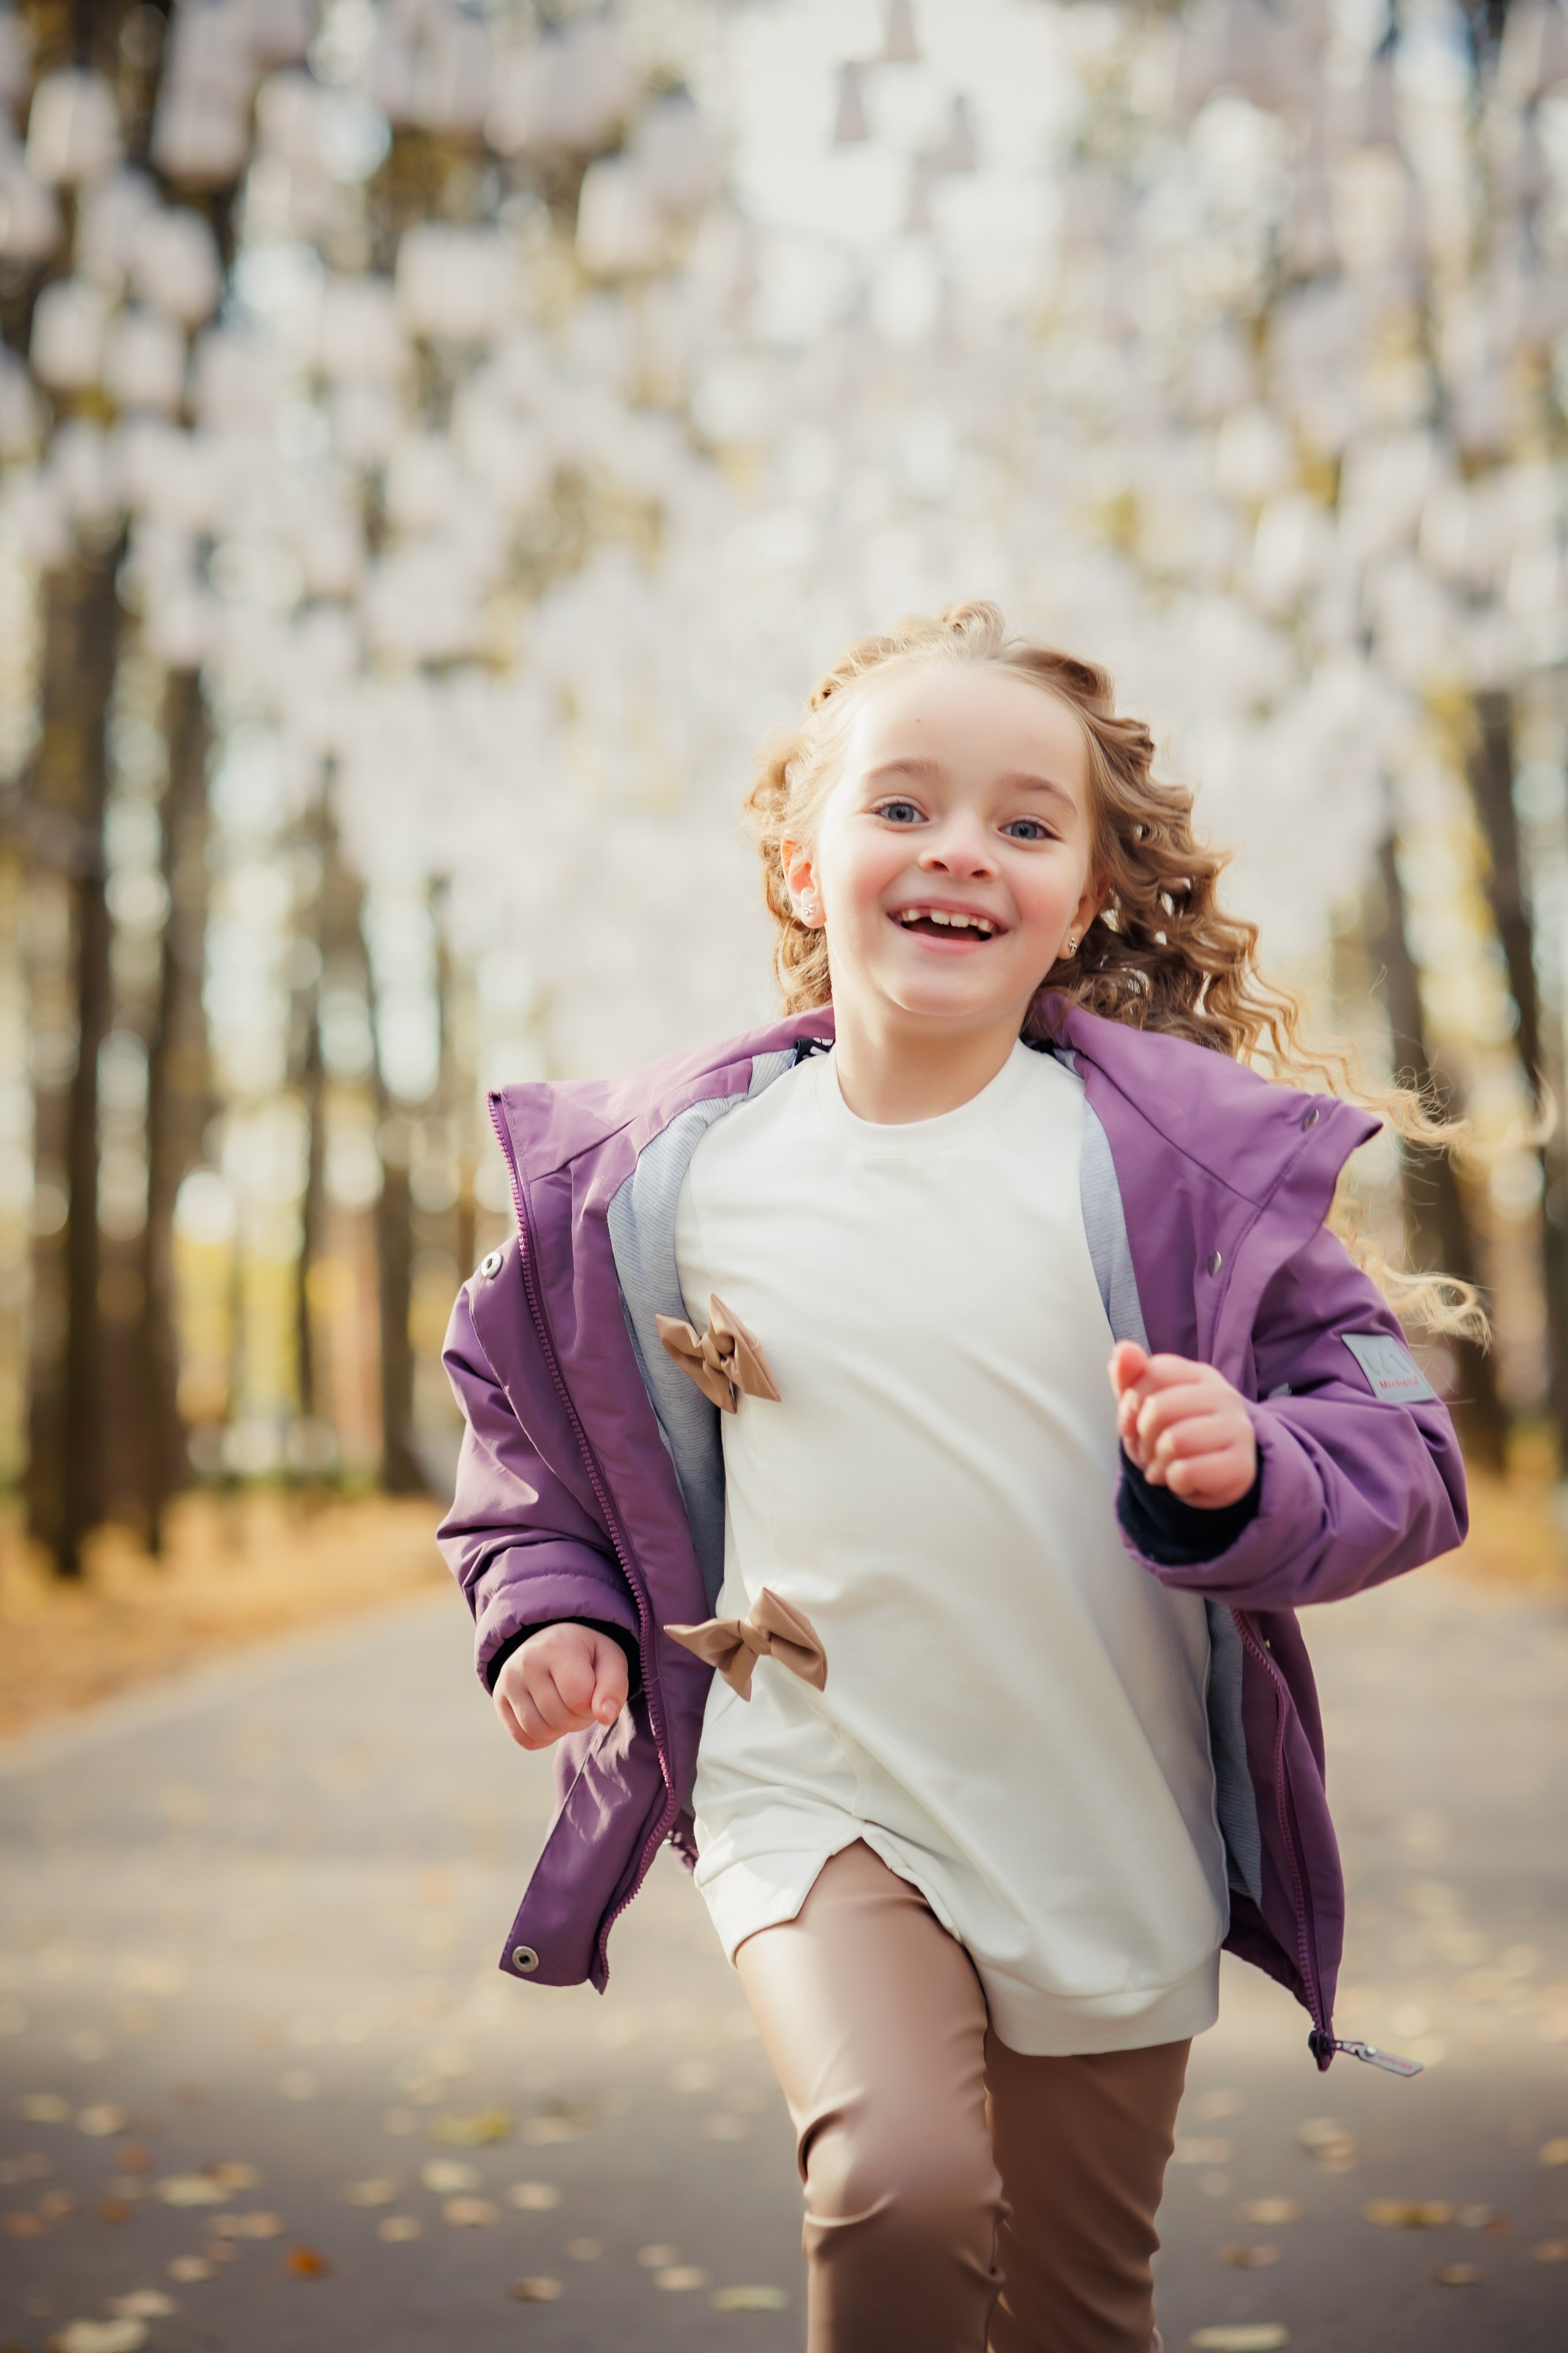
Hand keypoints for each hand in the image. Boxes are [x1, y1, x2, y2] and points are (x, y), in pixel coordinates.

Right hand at [493, 1624, 628, 1751]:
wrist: (553, 1640)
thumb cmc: (587, 1654)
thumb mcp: (610, 1660)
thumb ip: (614, 1687)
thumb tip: (606, 1717)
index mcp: (558, 1647)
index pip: (578, 1699)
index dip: (594, 1706)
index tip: (594, 1691)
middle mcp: (526, 1661)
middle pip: (560, 1718)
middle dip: (579, 1718)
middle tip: (581, 1700)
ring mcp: (508, 1680)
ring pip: (539, 1732)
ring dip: (561, 1730)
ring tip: (565, 1707)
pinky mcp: (499, 1698)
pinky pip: (523, 1738)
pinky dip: (542, 1737)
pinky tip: (549, 1717)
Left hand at [1109, 1341, 1257, 1508]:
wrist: (1211, 1478)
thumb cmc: (1173, 1434)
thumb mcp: (1144, 1405)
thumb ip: (1129, 1376)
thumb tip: (1123, 1349)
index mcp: (1201, 1374)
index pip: (1154, 1372)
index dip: (1130, 1403)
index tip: (1131, 1423)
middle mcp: (1225, 1396)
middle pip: (1159, 1407)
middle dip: (1142, 1436)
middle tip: (1149, 1449)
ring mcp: (1238, 1429)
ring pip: (1174, 1441)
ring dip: (1156, 1462)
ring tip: (1164, 1466)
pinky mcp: (1241, 1466)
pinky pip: (1186, 1472)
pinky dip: (1173, 1482)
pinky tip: (1181, 1481)